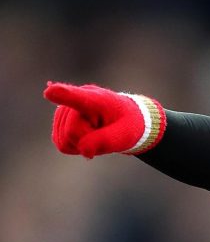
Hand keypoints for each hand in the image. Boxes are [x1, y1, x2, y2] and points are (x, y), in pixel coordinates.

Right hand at [43, 81, 165, 157]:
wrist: (124, 121)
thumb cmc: (127, 124)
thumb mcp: (125, 134)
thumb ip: (106, 141)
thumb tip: (83, 149)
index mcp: (96, 99)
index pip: (77, 97)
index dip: (63, 95)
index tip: (49, 92)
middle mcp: (75, 101)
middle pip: (71, 131)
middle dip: (88, 138)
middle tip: (104, 129)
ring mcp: (63, 112)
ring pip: (64, 139)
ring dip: (81, 143)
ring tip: (96, 132)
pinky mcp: (58, 124)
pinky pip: (62, 145)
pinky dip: (76, 146)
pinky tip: (88, 137)